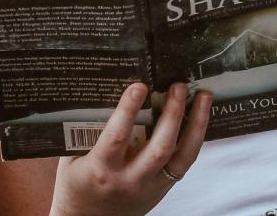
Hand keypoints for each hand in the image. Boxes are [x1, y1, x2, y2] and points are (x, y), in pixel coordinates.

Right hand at [49, 82, 210, 215]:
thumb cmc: (76, 185)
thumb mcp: (73, 158)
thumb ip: (88, 131)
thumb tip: (107, 92)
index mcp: (101, 170)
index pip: (117, 138)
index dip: (128, 110)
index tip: (139, 86)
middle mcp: (129, 180)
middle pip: (159, 147)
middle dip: (173, 113)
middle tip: (178, 86)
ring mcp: (150, 186)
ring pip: (182, 156)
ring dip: (196, 123)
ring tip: (204, 97)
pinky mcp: (163, 189)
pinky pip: (185, 161)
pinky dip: (195, 137)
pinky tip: (201, 117)